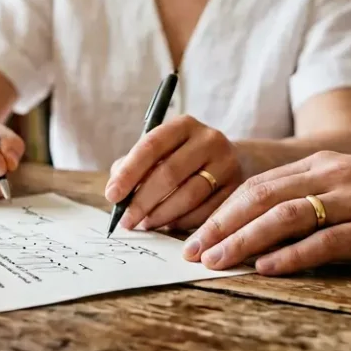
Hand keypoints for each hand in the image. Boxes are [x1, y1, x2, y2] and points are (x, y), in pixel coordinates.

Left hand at [103, 115, 243, 231]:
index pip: (151, 146)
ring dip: (162, 215)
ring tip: (145, 224)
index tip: (112, 195)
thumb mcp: (160, 151)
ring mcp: (227, 163)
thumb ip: (132, 166)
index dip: (129, 173)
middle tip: (127, 220)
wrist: (230, 160)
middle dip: (142, 200)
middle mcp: (209, 139)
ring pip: (189, 195)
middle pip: (170, 173)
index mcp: (183, 125)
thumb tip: (116, 193)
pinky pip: (206, 212)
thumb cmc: (182, 157)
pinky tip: (169, 226)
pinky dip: (183, 222)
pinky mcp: (238, 188)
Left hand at [182, 151, 350, 274]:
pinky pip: (326, 241)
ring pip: (285, 216)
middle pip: (261, 197)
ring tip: (216, 261)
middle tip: (191, 251)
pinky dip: (293, 255)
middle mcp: (333, 175)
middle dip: (220, 225)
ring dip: (244, 240)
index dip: (219, 208)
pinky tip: (268, 268)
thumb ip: (313, 197)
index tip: (192, 233)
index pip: (257, 184)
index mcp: (322, 163)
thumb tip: (263, 227)